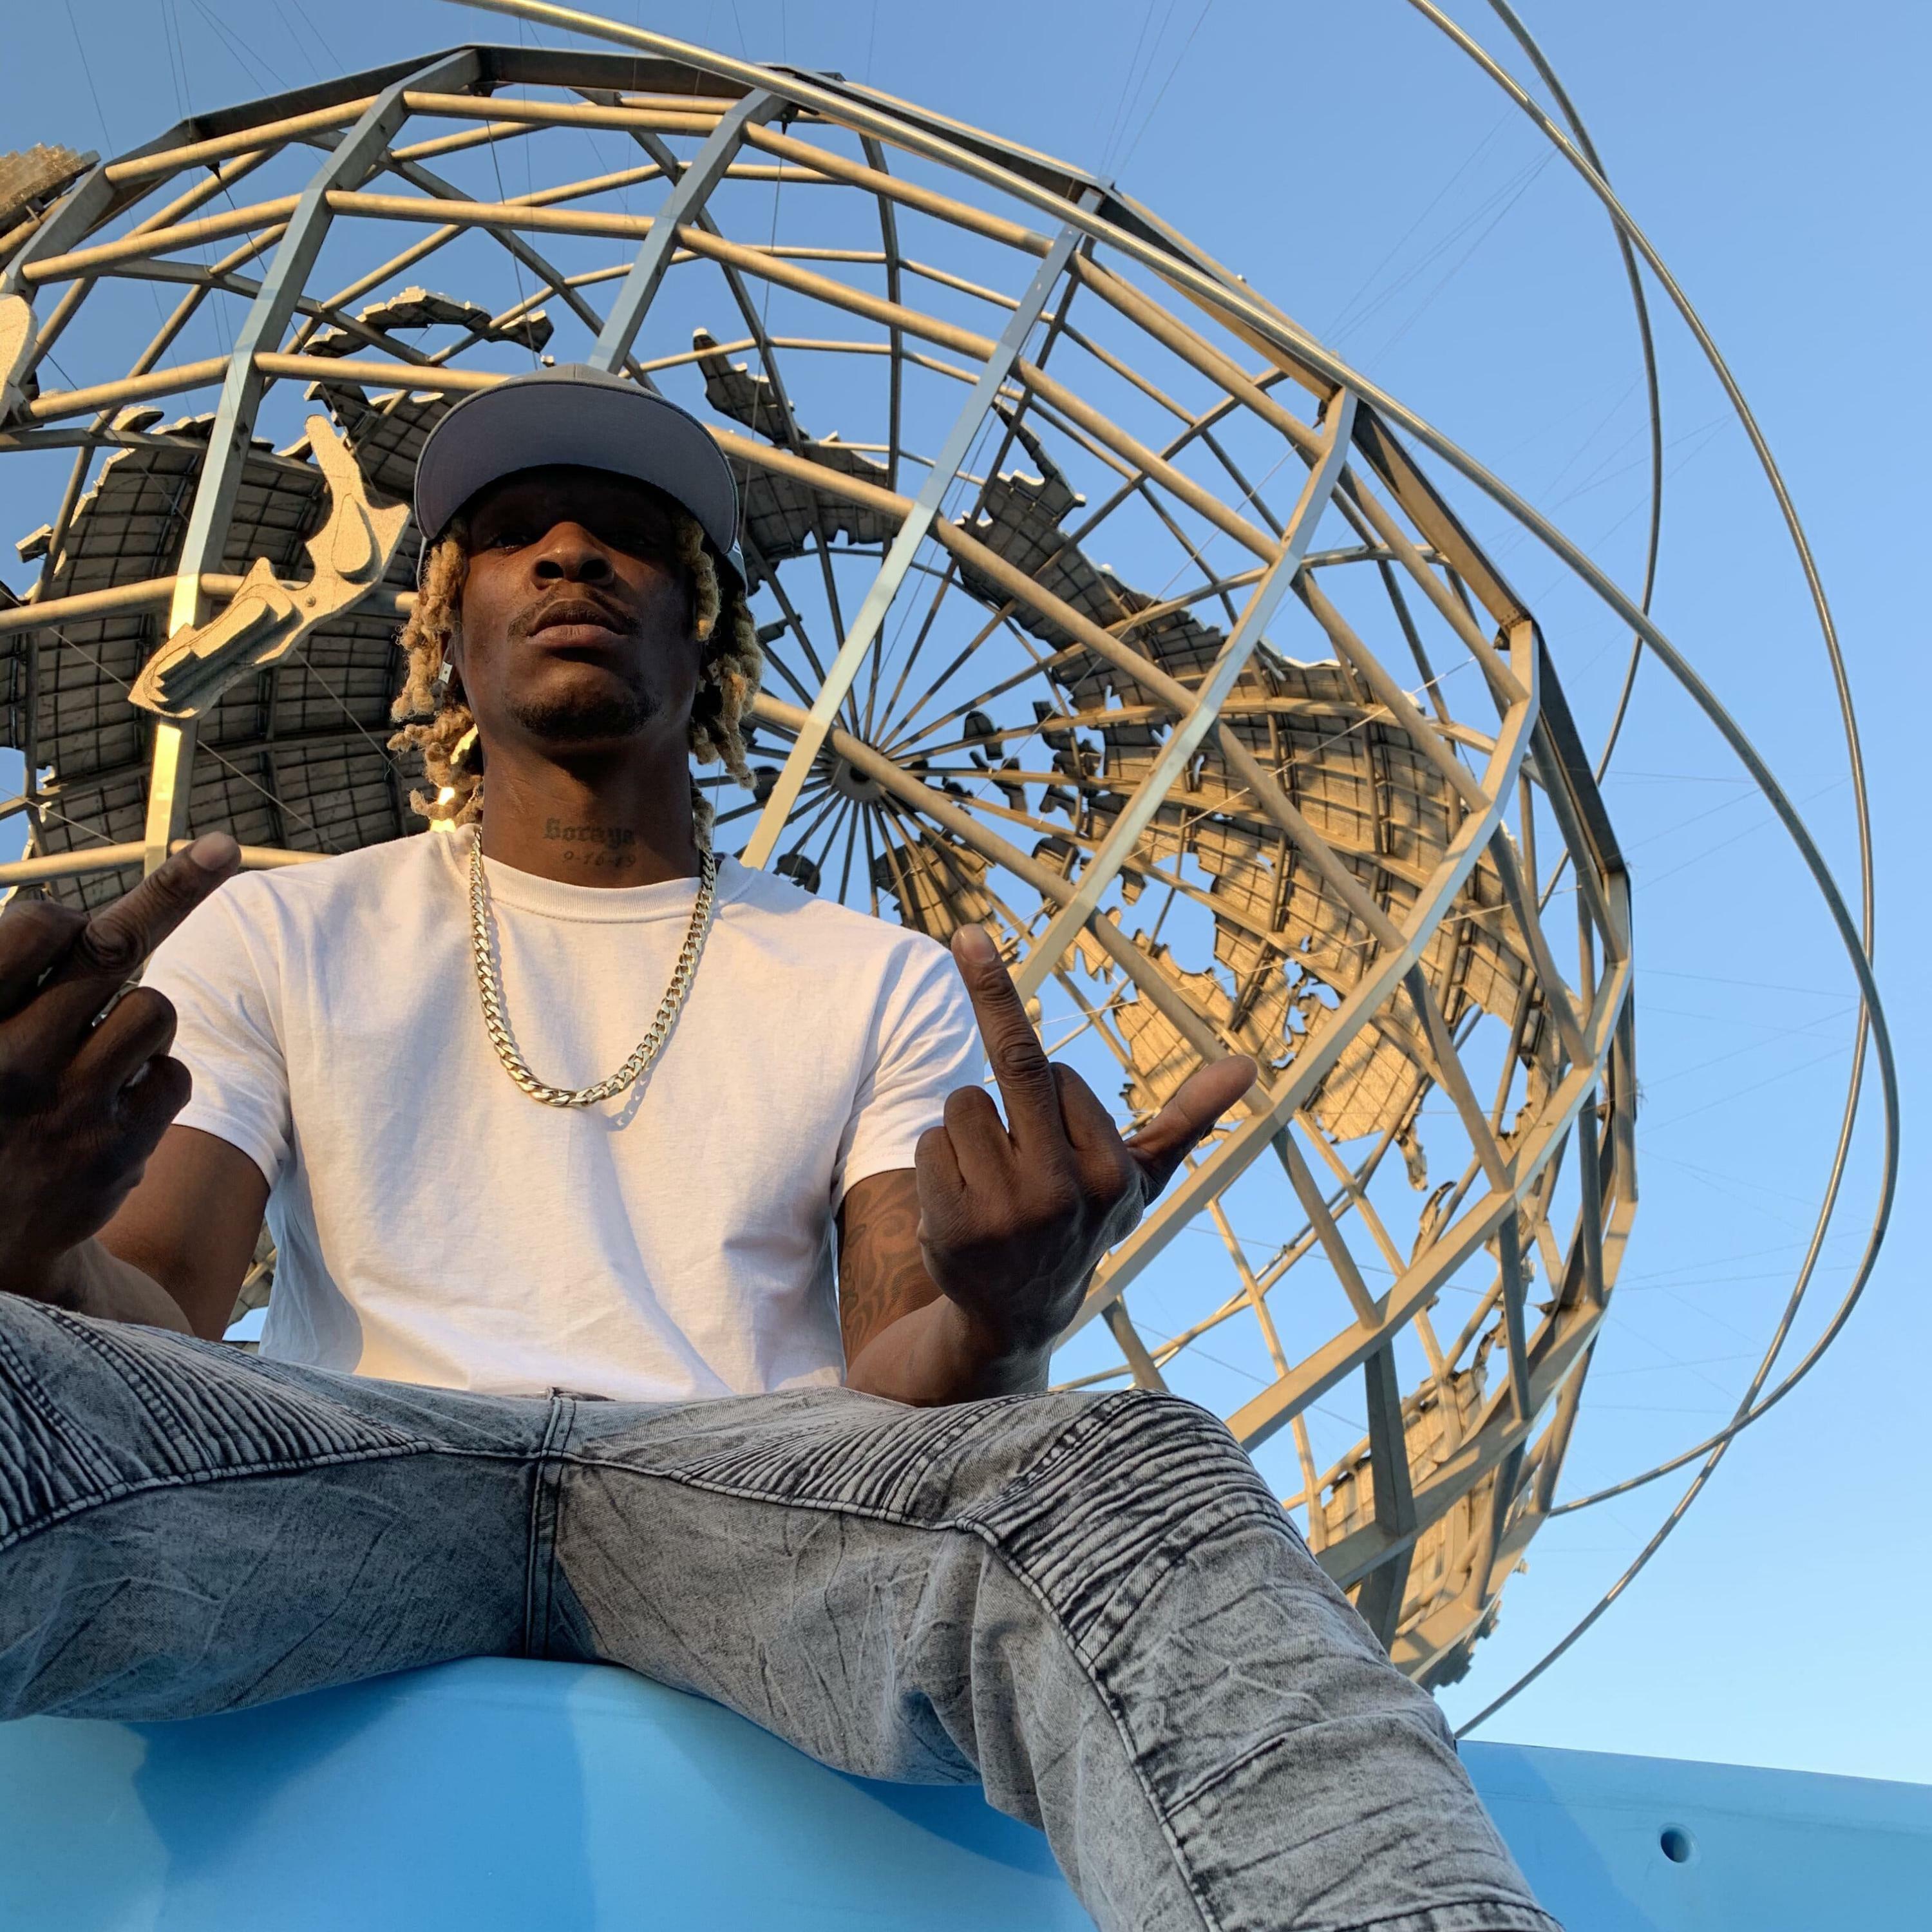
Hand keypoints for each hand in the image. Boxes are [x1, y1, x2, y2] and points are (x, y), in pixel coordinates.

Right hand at [0, 834, 239, 1301]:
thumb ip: (11, 982)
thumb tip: (81, 923)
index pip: (37, 928)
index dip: (64, 917)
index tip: (78, 916)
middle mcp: (9, 1062)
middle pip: (115, 947)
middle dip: (176, 892)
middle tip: (220, 852)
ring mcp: (67, 1109)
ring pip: (154, 1009)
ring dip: (138, 1016)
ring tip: (94, 1051)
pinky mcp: (115, 1150)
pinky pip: (174, 1073)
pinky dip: (156, 1076)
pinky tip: (115, 1101)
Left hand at [915, 923, 1256, 1372]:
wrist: (1017, 1314)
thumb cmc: (1080, 1222)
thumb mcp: (1139, 1179)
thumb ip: (1188, 1121)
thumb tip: (1248, 1064)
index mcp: (1112, 1173)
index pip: (1059, 1071)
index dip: (1046, 1087)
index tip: (1051, 1123)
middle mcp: (1061, 1192)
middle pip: (1016, 1061)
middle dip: (989, 987)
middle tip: (968, 937)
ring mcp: (1004, 1210)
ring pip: (962, 1103)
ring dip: (966, 1130)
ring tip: (990, 1180)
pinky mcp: (952, 1226)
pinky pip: (927, 1141)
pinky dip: (936, 1160)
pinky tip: (961, 1202)